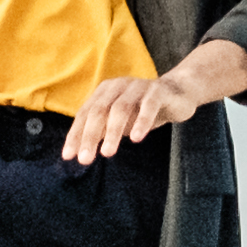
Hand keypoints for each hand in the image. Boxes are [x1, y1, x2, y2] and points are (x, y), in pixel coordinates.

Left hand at [62, 40, 246, 166]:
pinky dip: (142, 121)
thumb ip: (100, 132)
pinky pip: (149, 106)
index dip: (75, 135)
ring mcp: (138, 87)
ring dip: (113, 132)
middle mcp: (118, 86)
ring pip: (121, 108)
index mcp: (104, 92)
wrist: (178, 93)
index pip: (85, 114)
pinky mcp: (158, 91)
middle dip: (89, 136)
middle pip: (99, 111)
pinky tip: (137, 138)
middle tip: (84, 159)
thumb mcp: (119, 122)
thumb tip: (77, 152)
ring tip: (107, 153)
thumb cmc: (142, 110)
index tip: (69, 156)